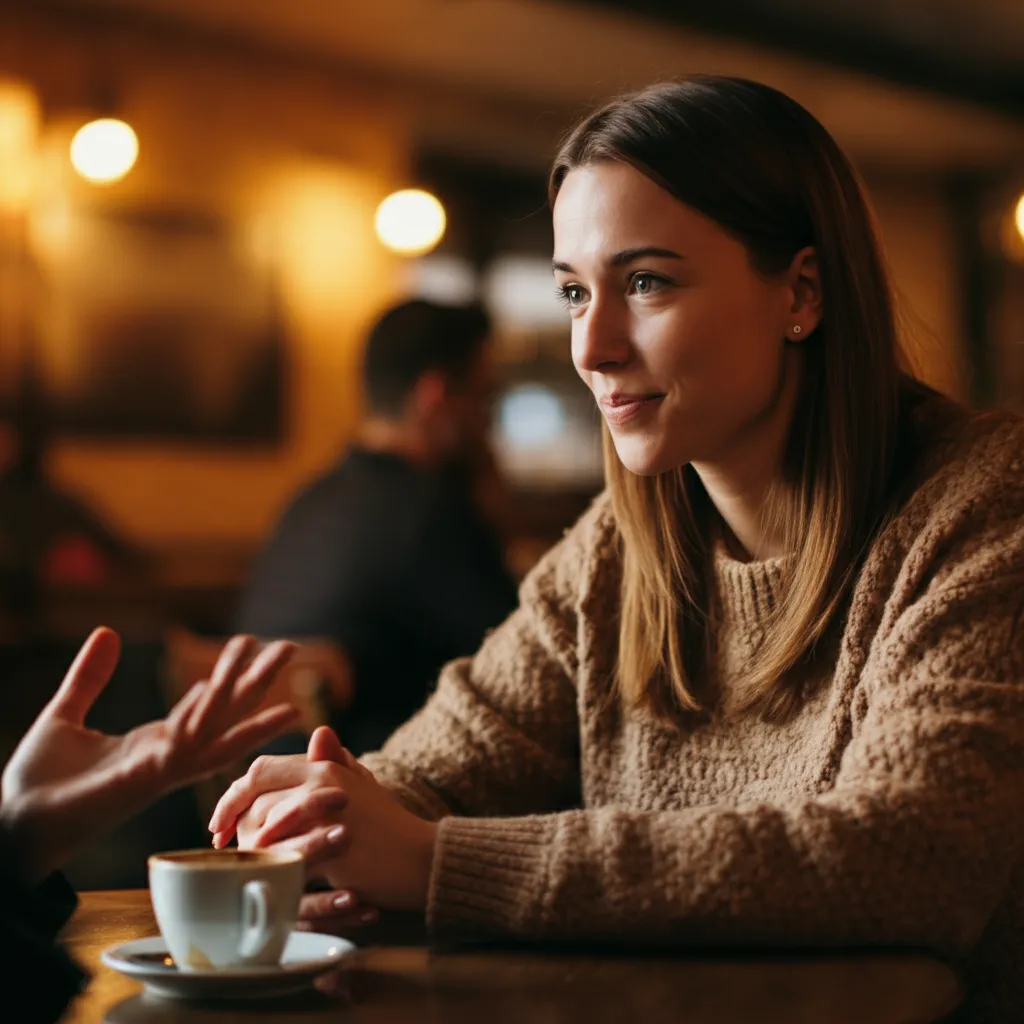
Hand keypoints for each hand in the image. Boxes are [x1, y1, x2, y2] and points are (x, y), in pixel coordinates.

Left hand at [0, 629, 299, 881]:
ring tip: (276, 657)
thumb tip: (107, 631)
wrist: (11, 826)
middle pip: (228, 714)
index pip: (206, 708)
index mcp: (154, 745)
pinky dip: (204, 715)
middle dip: (259, 681)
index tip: (249, 649)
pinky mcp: (143, 777)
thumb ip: (89, 677)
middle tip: (290, 647)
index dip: (229, 678)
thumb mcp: (65, 716)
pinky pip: (184, 743)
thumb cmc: (38, 785)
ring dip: (246, 688)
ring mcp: (161, 769)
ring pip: (217, 722)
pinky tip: (217, 686)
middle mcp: (167, 757)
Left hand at [209, 727, 436, 910]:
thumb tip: (319, 731)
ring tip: (242, 863)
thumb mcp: (361, 785)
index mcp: (324, 766)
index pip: (261, 770)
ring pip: (263, 826)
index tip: (222, 821)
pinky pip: (284, 856)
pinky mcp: (330, 843)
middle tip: (222, 845)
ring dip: (248, 846)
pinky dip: (271, 869)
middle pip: (255, 796)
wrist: (420, 857)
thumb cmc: (386, 824)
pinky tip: (265, 880)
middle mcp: (322, 781)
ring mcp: (326, 812)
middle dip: (232, 821)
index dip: (234, 795)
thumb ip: (336, 761)